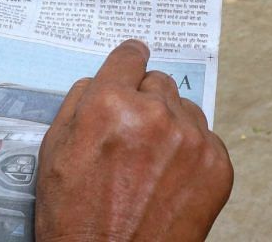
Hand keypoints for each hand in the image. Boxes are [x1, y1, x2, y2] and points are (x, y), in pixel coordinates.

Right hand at [36, 40, 233, 241]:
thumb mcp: (54, 152)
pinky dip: (192, 151)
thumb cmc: (76, 216)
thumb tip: (103, 78)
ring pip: (186, 110)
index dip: (129, 60)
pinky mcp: (217, 163)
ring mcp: (192, 139)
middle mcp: (156, 114)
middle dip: (146, 100)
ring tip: (152, 161)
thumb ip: (80, 103)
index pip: (130, 56)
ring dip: (171, 124)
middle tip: (135, 131)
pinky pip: (207, 138)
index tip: (135, 59)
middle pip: (159, 83)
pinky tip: (172, 177)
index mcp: (111, 104)